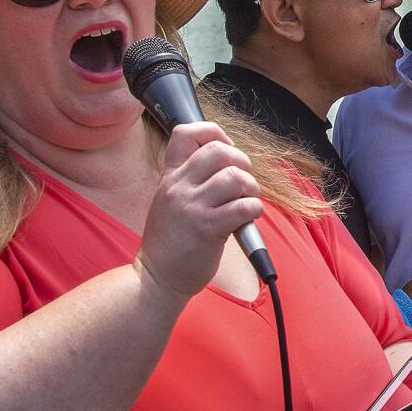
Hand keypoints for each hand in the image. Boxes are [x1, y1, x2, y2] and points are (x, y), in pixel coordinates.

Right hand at [134, 122, 262, 300]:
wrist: (157, 278)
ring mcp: (192, 207)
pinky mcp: (208, 229)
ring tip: (246, 201)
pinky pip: (244, 207)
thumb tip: (226, 159)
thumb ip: (189, 179)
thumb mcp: (169, 200)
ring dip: (251, 188)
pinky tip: (248, 218)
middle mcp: (179, 187)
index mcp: (170, 176)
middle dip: (241, 161)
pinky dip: (254, 209)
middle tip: (242, 181)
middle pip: (218, 149)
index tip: (227, 150)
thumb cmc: (170, 241)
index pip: (186, 132)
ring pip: (235, 177)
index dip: (215, 133)